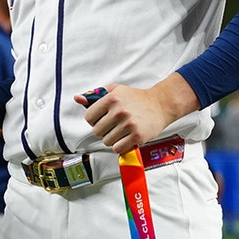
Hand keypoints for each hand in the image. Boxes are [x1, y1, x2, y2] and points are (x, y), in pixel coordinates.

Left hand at [76, 81, 190, 154]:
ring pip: (107, 141)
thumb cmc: (136, 98)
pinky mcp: (137, 136)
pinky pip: (118, 148)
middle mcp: (119, 111)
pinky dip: (120, 146)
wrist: (160, 104)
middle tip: (112, 126)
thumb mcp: (115, 90)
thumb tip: (77, 98)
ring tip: (121, 131)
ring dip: (112, 139)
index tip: (101, 119)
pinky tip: (126, 138)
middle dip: (103, 130)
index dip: (93, 120)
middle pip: (96, 131)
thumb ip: (95, 95)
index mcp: (111, 98)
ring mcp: (128, 124)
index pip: (89, 117)